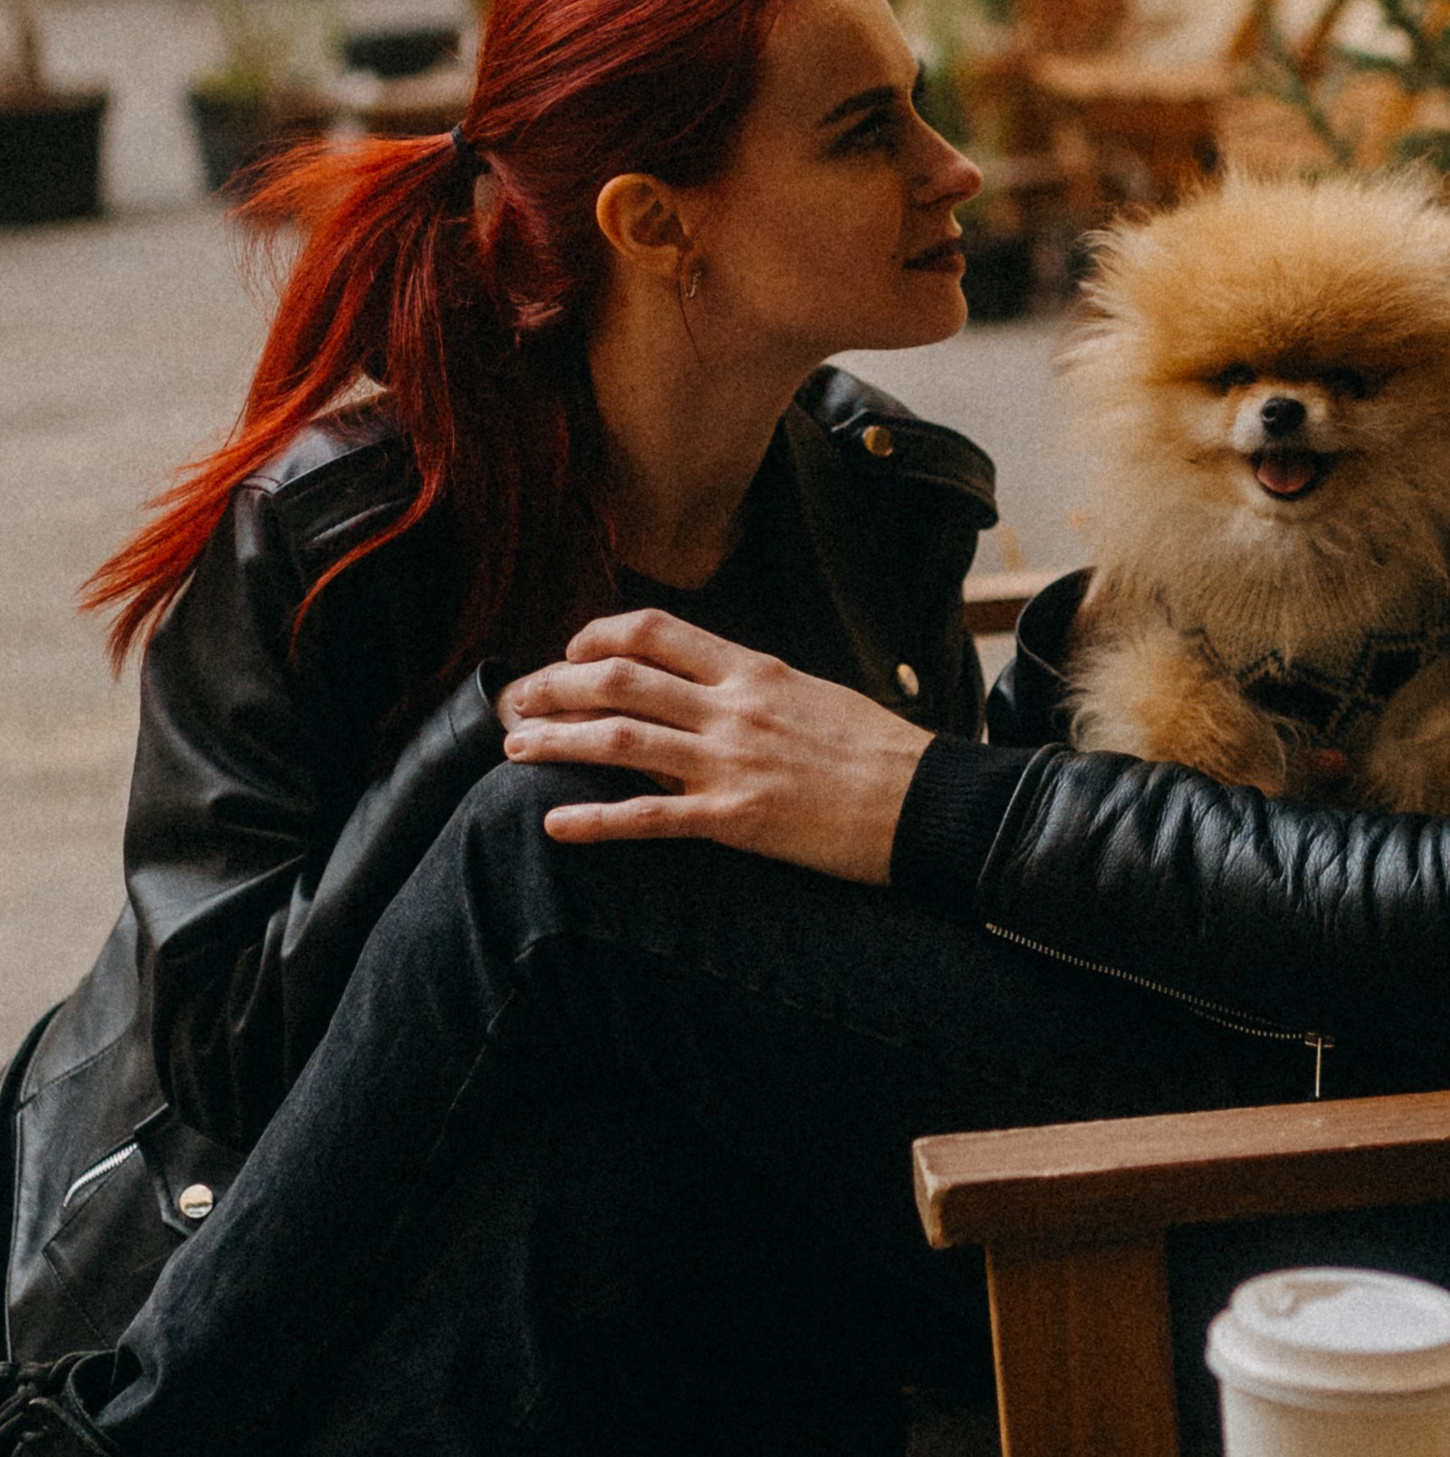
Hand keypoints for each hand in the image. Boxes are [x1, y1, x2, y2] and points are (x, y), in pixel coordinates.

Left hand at [498, 610, 930, 879]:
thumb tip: (707, 689)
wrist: (928, 801)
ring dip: (557, 742)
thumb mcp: (815, 695)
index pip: (656, 632)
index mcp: (754, 669)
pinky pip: (648, 817)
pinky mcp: (737, 819)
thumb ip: (755, 689)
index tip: (570, 651)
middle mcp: (735, 707)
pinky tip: (553, 824)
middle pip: (620, 679)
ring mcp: (733, 762)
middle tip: (518, 700)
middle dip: (555, 687)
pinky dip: (593, 820)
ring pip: (620, 740)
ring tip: (514, 748)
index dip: (598, 635)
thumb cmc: (881, 752)